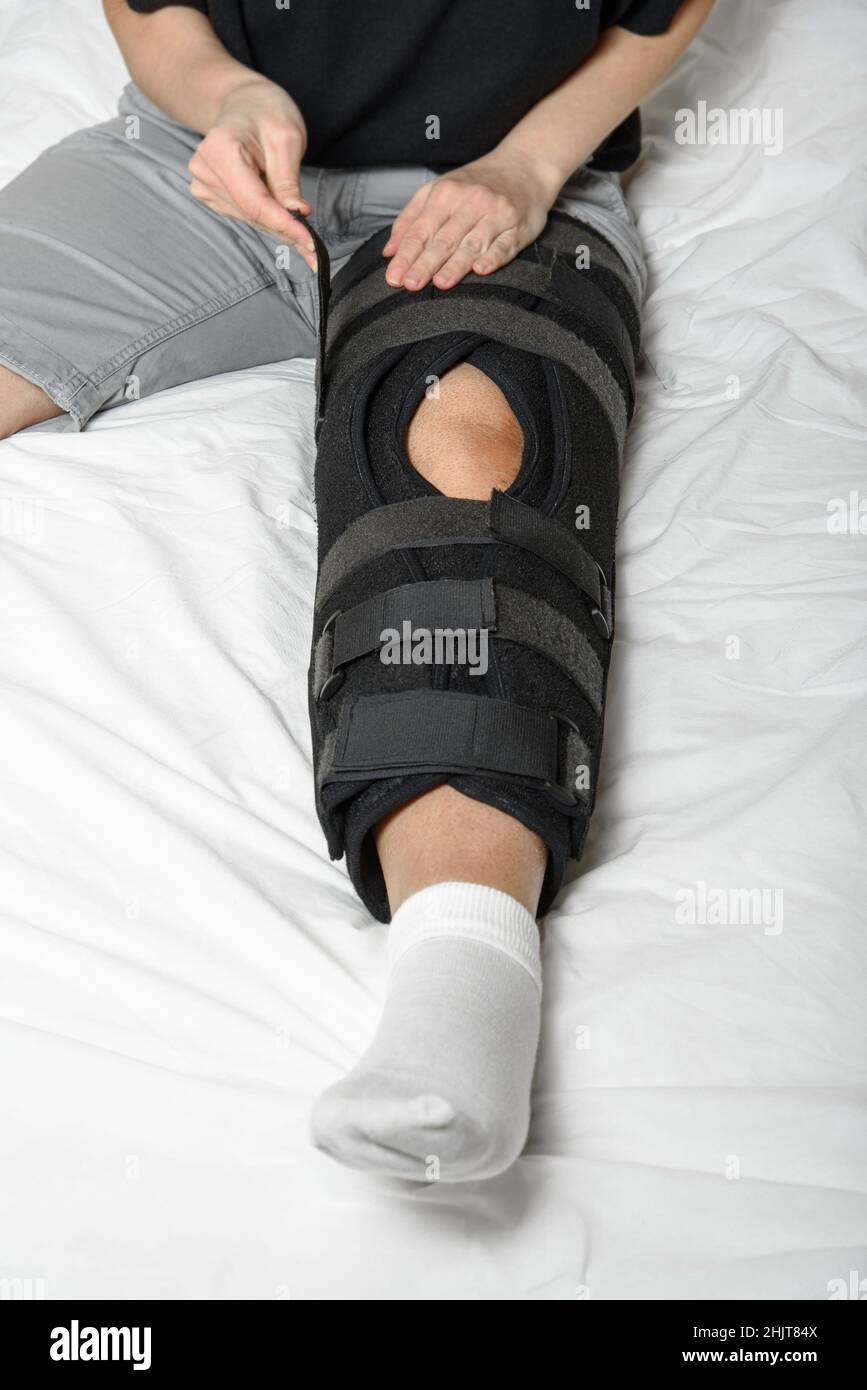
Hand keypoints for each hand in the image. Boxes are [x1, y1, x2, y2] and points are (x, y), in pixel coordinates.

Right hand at [188, 77, 316, 267]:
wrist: (243, 103)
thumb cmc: (265, 112)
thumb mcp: (286, 137)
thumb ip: (288, 179)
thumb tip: (296, 214)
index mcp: (220, 150)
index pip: (255, 203)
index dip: (284, 225)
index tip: (310, 244)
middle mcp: (205, 169)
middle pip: (252, 214)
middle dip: (285, 231)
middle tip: (314, 251)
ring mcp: (203, 183)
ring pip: (249, 219)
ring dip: (278, 227)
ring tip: (302, 229)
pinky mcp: (209, 193)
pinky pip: (244, 215)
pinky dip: (267, 219)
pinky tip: (281, 213)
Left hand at [383, 147, 562, 291]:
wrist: (525, 165)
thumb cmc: (476, 183)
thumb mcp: (439, 190)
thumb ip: (411, 219)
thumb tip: (390, 251)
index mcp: (445, 193)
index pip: (421, 230)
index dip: (406, 254)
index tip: (394, 277)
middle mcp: (471, 202)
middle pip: (444, 239)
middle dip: (426, 263)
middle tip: (410, 284)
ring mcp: (496, 214)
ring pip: (473, 243)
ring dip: (456, 264)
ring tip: (441, 282)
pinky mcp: (519, 227)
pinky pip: (505, 245)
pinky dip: (493, 257)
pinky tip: (481, 269)